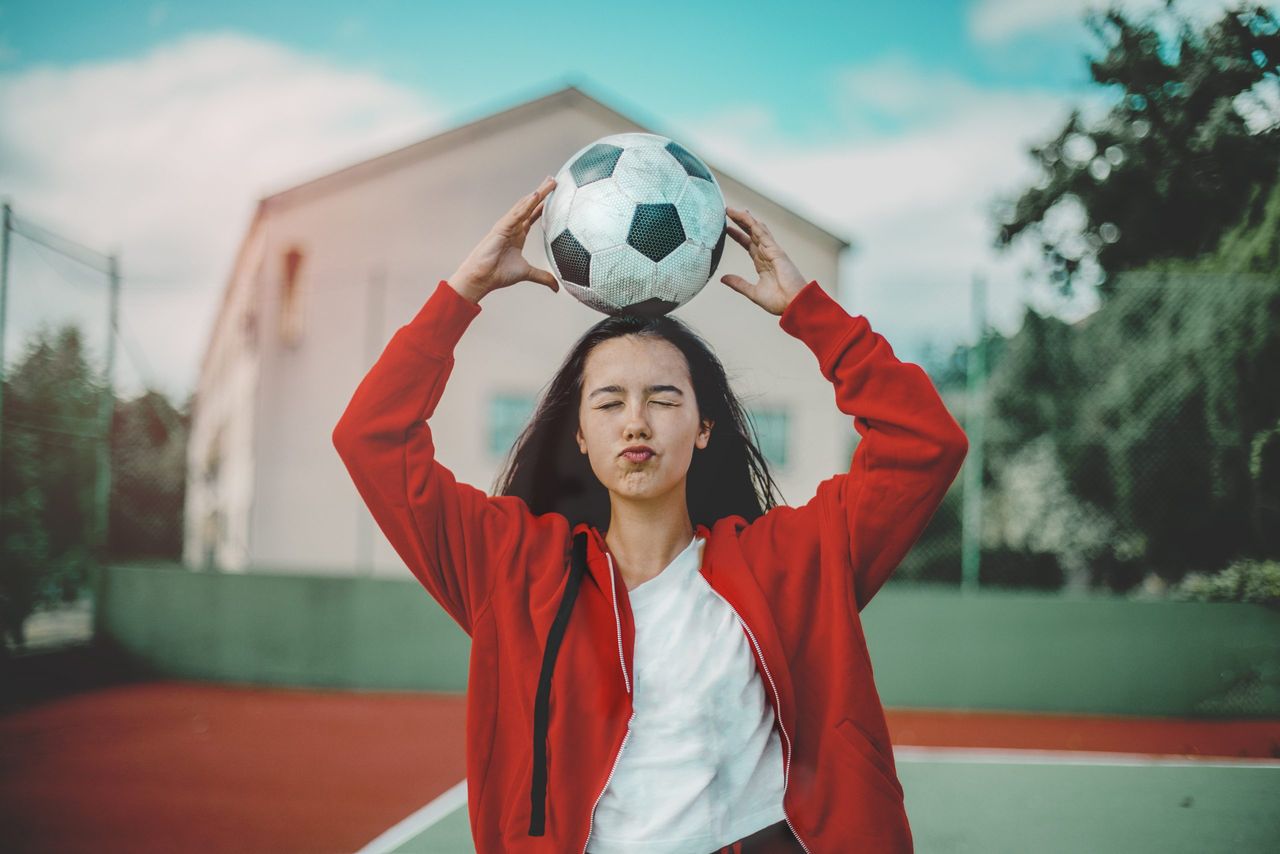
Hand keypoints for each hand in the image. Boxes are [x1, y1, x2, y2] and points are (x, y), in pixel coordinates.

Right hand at [449, 176, 559, 302]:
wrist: (481, 278)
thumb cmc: (498, 274)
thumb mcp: (527, 273)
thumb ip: (543, 277)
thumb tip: (557, 287)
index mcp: (518, 234)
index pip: (534, 216)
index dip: (544, 205)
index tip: (554, 195)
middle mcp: (513, 227)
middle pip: (530, 206)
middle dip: (542, 193)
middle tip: (553, 179)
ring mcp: (507, 225)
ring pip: (525, 205)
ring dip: (538, 194)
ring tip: (549, 182)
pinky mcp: (501, 228)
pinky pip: (516, 214)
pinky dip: (526, 205)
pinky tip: (536, 195)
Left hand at [720, 207, 808, 314]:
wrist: (793, 304)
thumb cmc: (779, 301)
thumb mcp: (753, 292)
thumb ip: (738, 284)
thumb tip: (724, 278)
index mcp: (762, 263)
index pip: (748, 244)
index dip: (738, 235)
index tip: (728, 228)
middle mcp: (767, 254)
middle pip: (751, 233)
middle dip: (741, 223)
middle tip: (728, 212)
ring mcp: (772, 251)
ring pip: (757, 230)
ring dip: (745, 219)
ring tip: (734, 210)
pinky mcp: (776, 251)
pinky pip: (763, 234)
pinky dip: (754, 224)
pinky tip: (745, 216)